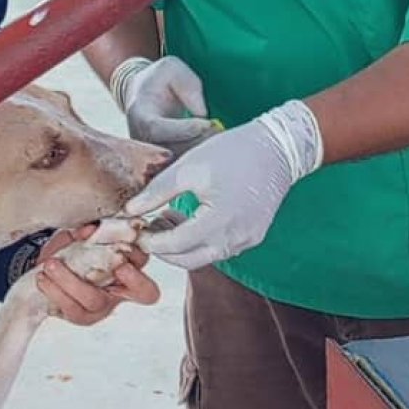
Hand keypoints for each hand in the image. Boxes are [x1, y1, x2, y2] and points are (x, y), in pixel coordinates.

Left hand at [36, 224, 159, 325]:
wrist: (50, 265)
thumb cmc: (77, 249)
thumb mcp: (85, 235)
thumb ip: (90, 232)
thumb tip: (89, 230)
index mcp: (131, 269)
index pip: (148, 281)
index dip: (139, 277)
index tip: (122, 264)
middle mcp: (120, 291)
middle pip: (138, 294)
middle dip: (126, 280)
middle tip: (98, 268)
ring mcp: (100, 306)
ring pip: (92, 301)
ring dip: (70, 282)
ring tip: (51, 266)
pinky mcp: (79, 315)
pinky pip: (69, 309)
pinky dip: (54, 291)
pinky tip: (43, 278)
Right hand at [117, 56, 220, 153]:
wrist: (142, 93)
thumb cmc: (160, 79)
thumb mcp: (172, 68)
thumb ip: (187, 85)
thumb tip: (202, 113)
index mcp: (139, 114)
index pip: (157, 129)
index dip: (182, 129)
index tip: (207, 123)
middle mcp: (141, 138)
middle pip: (168, 150)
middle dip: (197, 143)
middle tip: (219, 131)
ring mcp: (150, 152)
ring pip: (176, 161)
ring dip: (200, 152)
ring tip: (218, 136)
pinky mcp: (161, 159)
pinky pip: (180, 165)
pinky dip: (198, 158)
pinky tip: (213, 146)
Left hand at [124, 101, 322, 269]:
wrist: (278, 148)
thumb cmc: (232, 152)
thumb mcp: (188, 167)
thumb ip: (157, 192)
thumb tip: (130, 211)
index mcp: (218, 222)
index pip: (174, 246)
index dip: (150, 240)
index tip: (135, 228)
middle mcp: (235, 239)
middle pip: (188, 260)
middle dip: (163, 248)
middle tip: (147, 227)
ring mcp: (247, 240)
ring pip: (205, 256)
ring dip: (181, 245)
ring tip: (166, 217)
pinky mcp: (254, 236)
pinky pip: (221, 248)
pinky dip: (201, 240)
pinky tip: (190, 218)